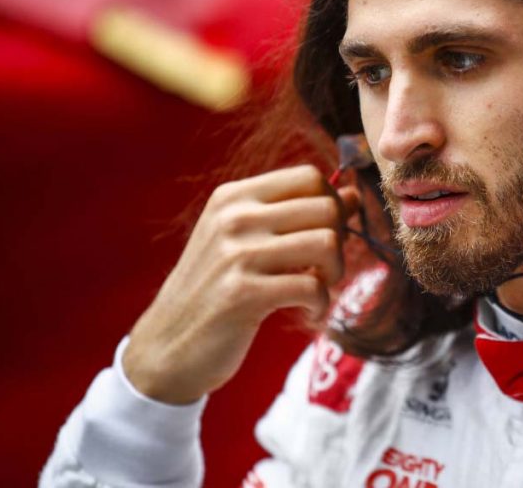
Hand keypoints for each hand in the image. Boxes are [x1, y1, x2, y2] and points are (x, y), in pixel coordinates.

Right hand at [123, 165, 359, 403]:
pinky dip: (320, 304)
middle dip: (340, 241)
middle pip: (326, 208)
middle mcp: (234, 218)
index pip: (309, 177)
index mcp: (234, 197)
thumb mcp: (248, 241)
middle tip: (324, 268)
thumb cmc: (216, 290)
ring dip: (335, 272)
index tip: (327, 233)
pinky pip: (313, 287)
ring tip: (317, 288)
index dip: (334, 204)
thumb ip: (299, 214)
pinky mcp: (243, 294)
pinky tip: (308, 311)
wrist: (167, 345)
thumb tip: (355, 194)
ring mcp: (237, 255)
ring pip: (327, 242)